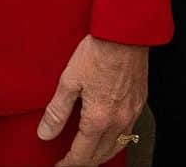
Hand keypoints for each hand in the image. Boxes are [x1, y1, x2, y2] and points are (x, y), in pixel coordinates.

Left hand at [37, 36, 146, 165]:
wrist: (125, 33)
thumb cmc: (98, 50)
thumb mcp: (69, 80)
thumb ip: (57, 111)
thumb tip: (45, 133)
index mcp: (98, 118)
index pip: (82, 155)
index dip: (68, 164)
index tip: (59, 165)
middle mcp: (118, 121)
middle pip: (101, 156)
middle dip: (84, 162)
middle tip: (70, 160)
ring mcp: (131, 113)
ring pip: (117, 147)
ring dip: (101, 155)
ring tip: (88, 153)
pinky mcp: (139, 103)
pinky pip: (129, 132)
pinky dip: (117, 140)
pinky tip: (109, 133)